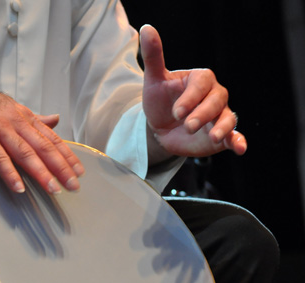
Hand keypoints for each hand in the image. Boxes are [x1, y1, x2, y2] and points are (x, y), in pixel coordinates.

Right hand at [0, 82, 83, 193]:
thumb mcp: (13, 109)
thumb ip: (35, 119)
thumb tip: (56, 120)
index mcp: (26, 118)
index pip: (52, 138)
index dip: (67, 155)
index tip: (80, 172)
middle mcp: (17, 123)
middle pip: (43, 147)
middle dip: (61, 167)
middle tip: (73, 186)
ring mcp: (0, 129)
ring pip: (25, 153)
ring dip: (41, 172)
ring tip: (53, 189)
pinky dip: (10, 173)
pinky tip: (19, 188)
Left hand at [139, 25, 246, 161]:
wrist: (161, 127)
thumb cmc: (159, 101)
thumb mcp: (153, 80)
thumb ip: (154, 56)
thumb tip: (147, 29)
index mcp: (200, 80)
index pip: (202, 84)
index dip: (191, 97)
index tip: (176, 111)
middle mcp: (214, 96)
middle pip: (217, 101)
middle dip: (203, 114)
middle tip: (187, 125)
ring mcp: (219, 115)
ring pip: (228, 118)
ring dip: (222, 128)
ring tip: (212, 137)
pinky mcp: (221, 134)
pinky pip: (234, 136)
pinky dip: (238, 142)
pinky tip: (239, 148)